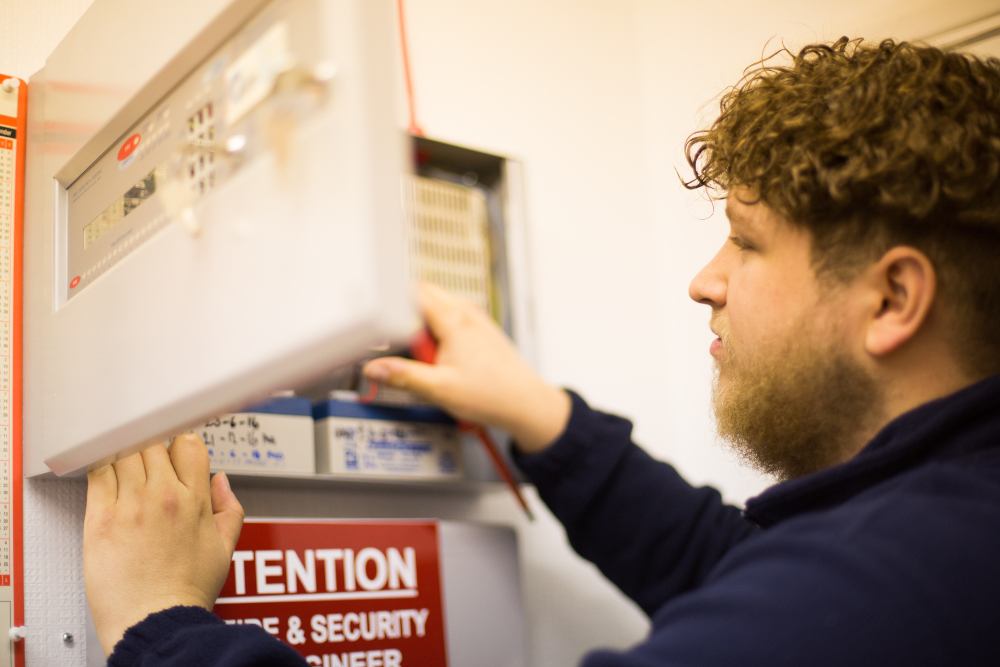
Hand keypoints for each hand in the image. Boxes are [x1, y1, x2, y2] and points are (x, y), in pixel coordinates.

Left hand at [83, 435, 244, 655]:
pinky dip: (100, 469)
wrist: (155, 621)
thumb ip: (229, 508)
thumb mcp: (225, 548)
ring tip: (125, 472)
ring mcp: (130, 506)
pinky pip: (97, 476)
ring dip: (125, 457)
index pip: (187, 444)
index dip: (179, 446)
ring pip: (124, 453)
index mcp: (195, 500)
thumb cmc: (186, 591)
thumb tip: (220, 481)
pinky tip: (104, 477)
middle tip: (147, 466)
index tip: (173, 455)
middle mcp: (163, 496)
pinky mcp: (100, 519)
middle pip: (153, 443)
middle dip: (151, 451)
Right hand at [363, 282, 570, 452]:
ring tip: (428, 357)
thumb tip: (374, 369)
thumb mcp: (440, 389)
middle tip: (403, 346)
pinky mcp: (480, 330)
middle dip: (406, 315)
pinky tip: (442, 359)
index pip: (413, 292)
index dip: (392, 307)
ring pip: (437, 308)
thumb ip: (404, 376)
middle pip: (424, 296)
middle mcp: (466, 313)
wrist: (526, 403)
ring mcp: (475, 320)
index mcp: (454, 320)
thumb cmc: (493, 395)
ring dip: (424, 326)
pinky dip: (439, 333)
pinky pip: (450, 320)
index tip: (381, 326)